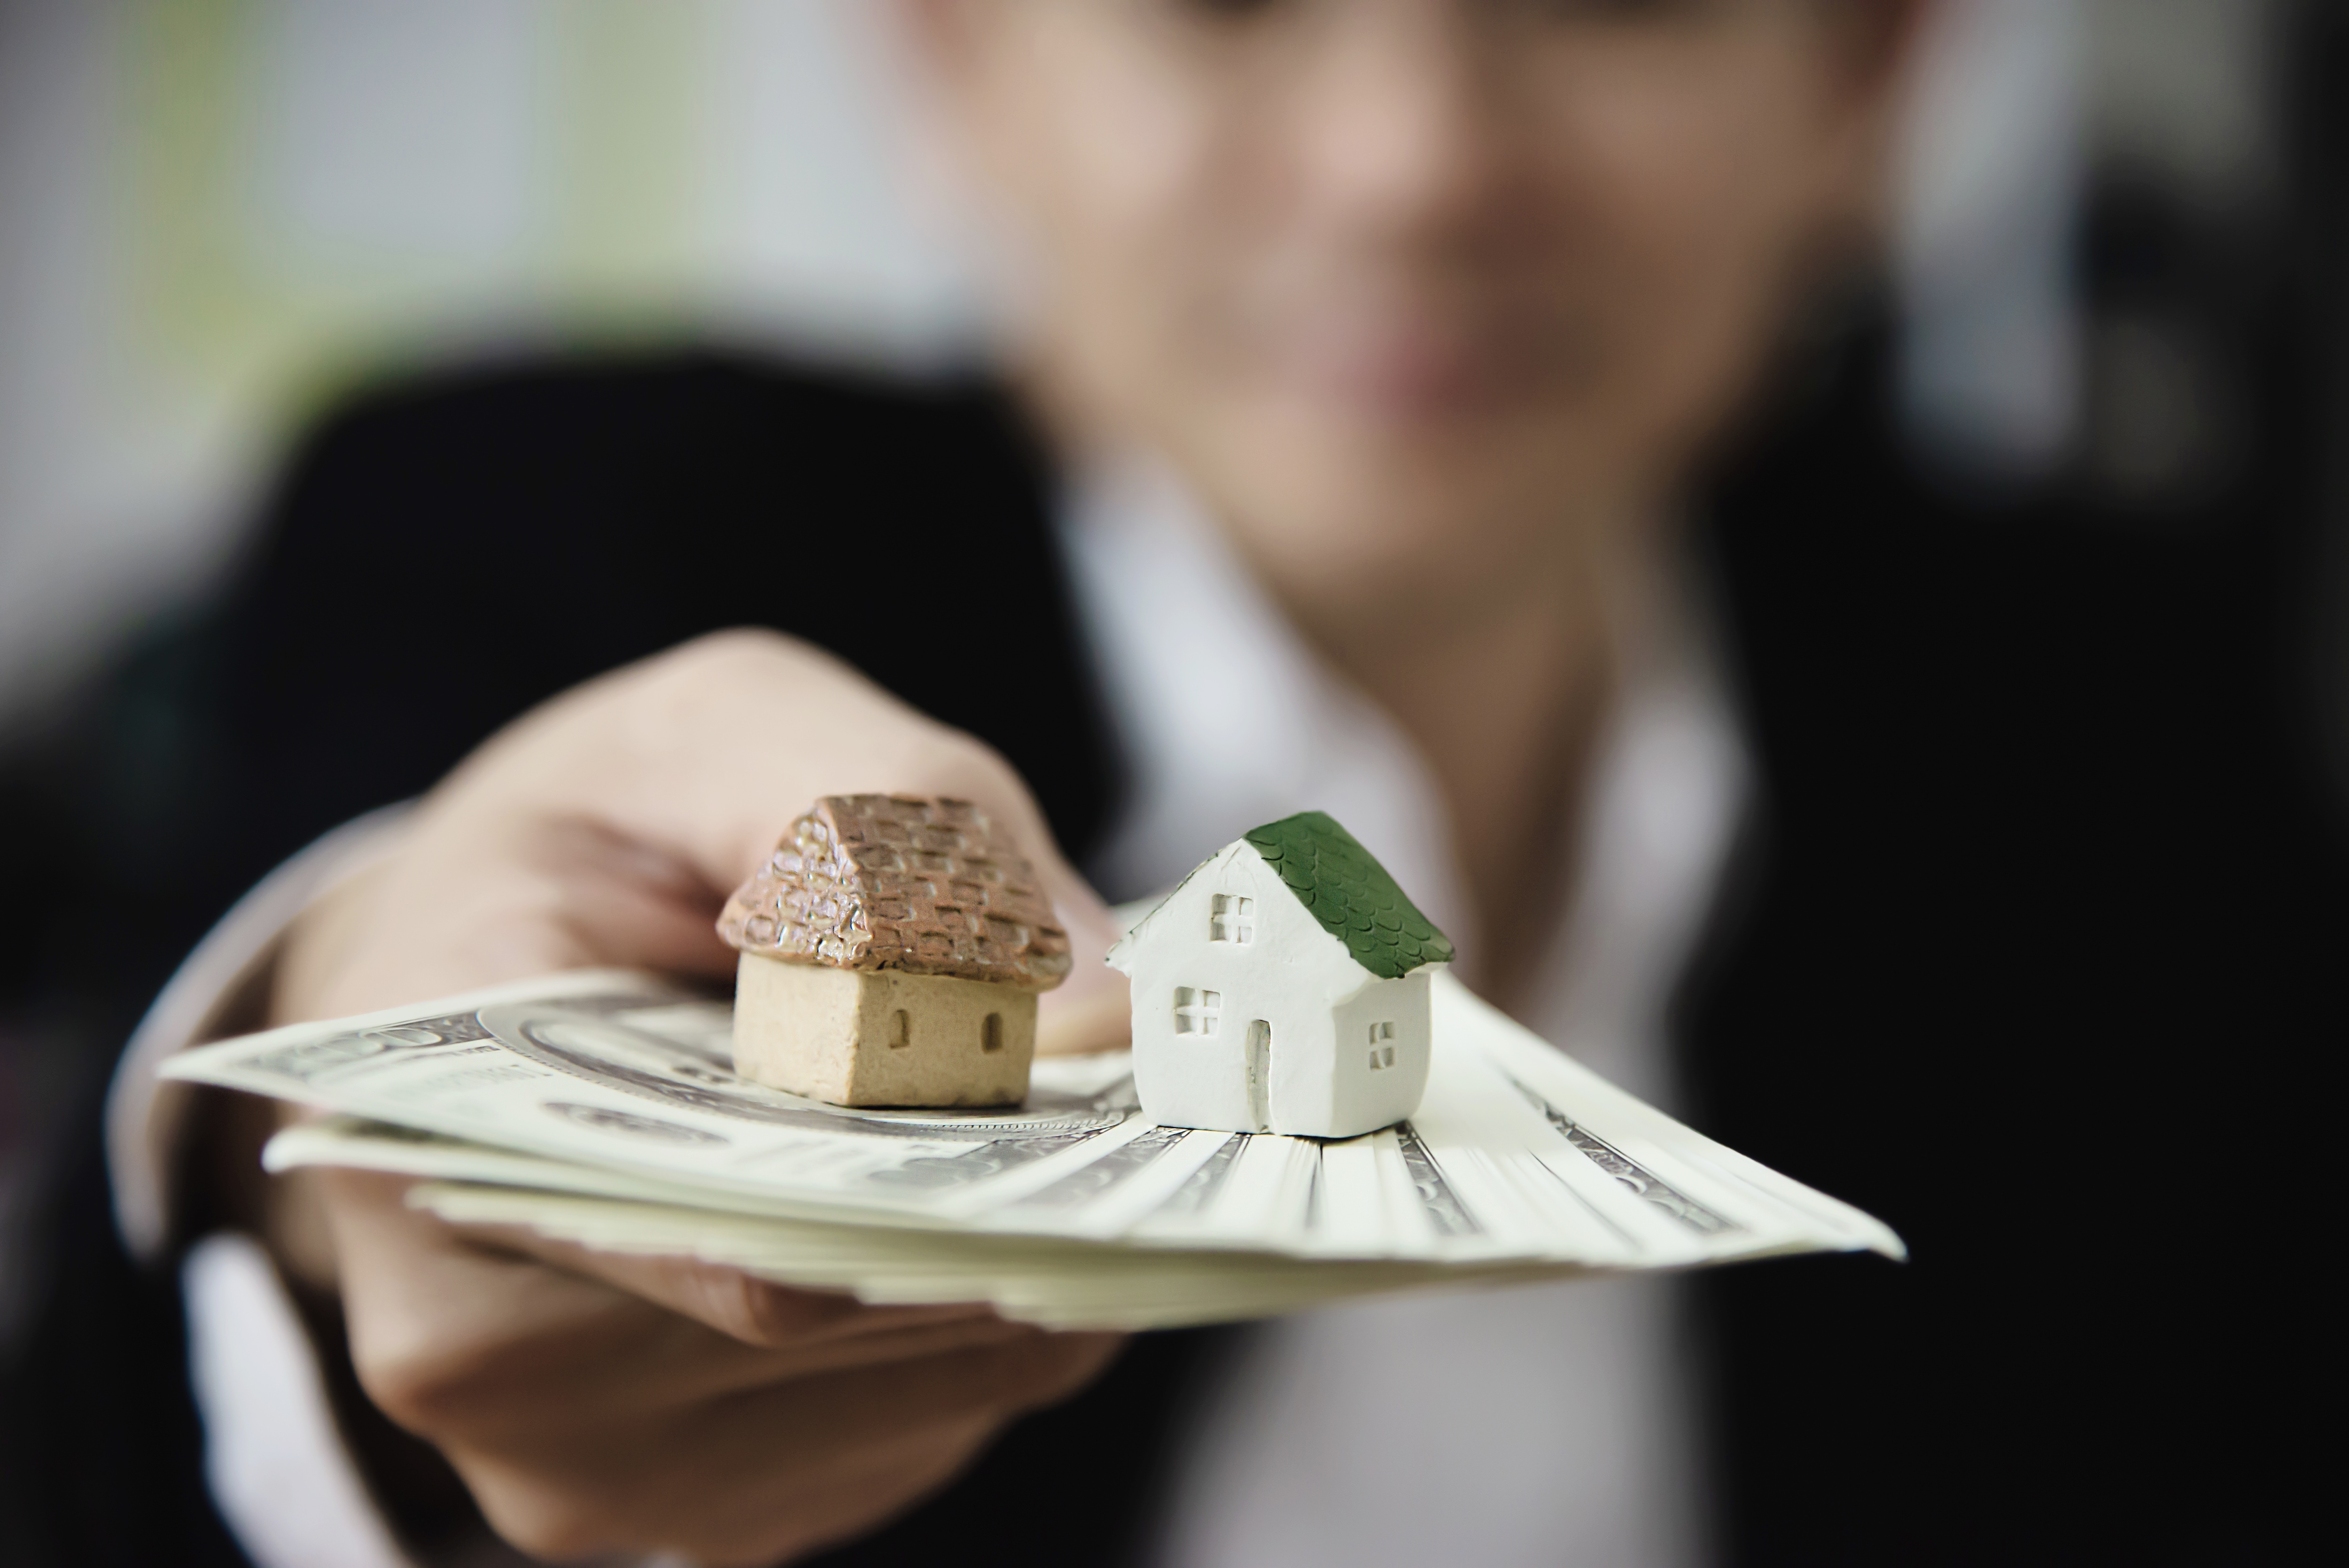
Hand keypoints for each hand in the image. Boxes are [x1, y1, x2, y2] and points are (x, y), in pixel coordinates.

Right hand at [268, 631, 1127, 1563]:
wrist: (473, 959)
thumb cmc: (590, 835)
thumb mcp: (713, 731)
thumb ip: (884, 820)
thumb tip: (1095, 1005)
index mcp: (430, 1143)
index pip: (735, 1236)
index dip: (950, 1166)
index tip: (1104, 1088)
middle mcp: (479, 1360)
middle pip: (849, 1328)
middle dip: (1017, 1196)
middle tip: (1139, 1077)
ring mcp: (585, 1467)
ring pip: (922, 1397)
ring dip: (1023, 1256)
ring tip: (1055, 1113)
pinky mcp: (694, 1503)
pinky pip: (918, 1428)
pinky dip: (991, 1310)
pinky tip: (978, 1189)